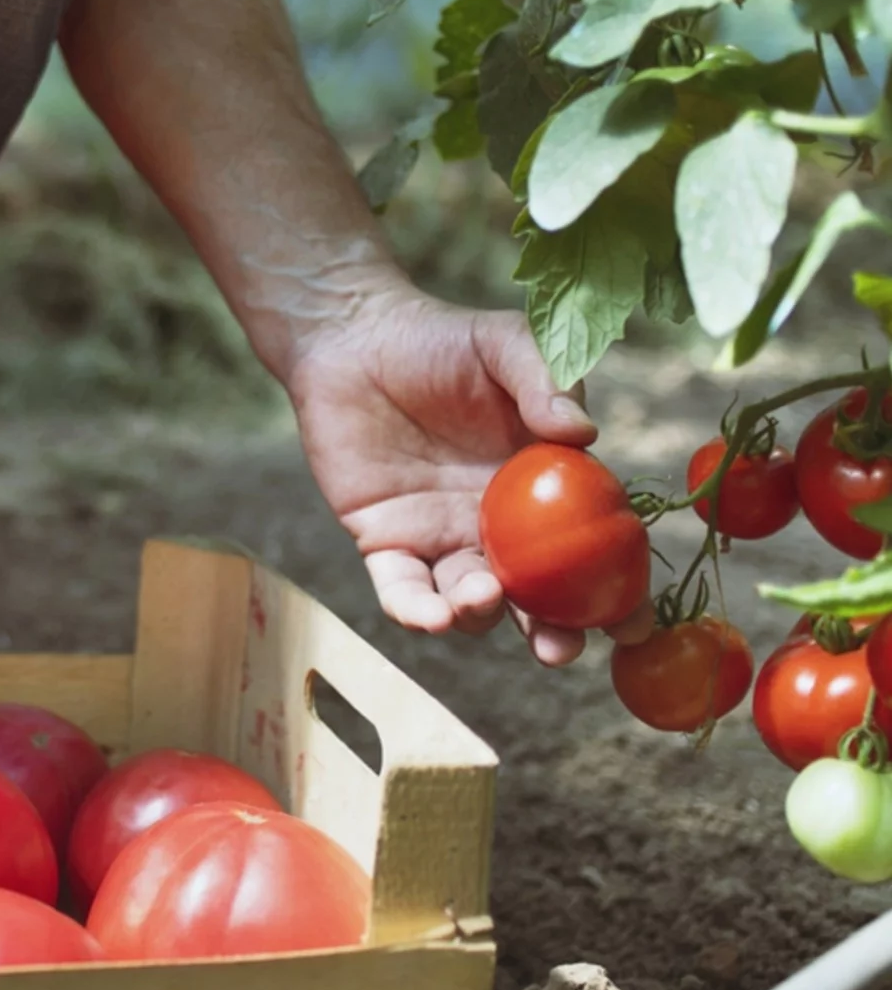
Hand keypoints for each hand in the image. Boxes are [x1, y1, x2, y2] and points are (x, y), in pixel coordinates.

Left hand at [282, 284, 654, 665]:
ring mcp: (442, 538)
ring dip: (480, 614)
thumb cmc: (441, 341)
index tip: (635, 624)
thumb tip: (584, 434)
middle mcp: (499, 527)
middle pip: (534, 598)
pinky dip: (415, 610)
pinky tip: (431, 615)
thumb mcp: (507, 345)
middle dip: (552, 634)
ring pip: (469, 602)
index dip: (617, 593)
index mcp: (546, 491)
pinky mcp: (386, 541)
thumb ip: (548, 382)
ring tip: (481, 597)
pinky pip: (401, 590)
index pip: (591, 551)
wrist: (354, 339)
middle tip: (558, 650)